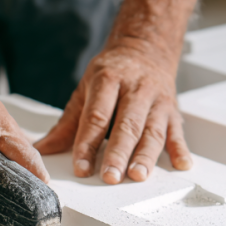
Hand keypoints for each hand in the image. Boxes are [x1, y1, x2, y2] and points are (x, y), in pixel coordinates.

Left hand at [35, 43, 190, 182]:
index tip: (81, 167)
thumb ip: (67, 123)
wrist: (145, 49)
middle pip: (126, 125)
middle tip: (110, 177)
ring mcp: (157, 101)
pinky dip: (180, 149)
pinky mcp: (173, 111)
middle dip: (118, 153)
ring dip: (146, 156)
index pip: (97, 116)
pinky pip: (177, 132)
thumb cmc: (113, 72)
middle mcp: (135, 89)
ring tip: (138, 175)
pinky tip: (181, 164)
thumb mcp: (85, 89)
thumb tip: (43, 148)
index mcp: (108, 80)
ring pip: (152, 131)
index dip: (88, 144)